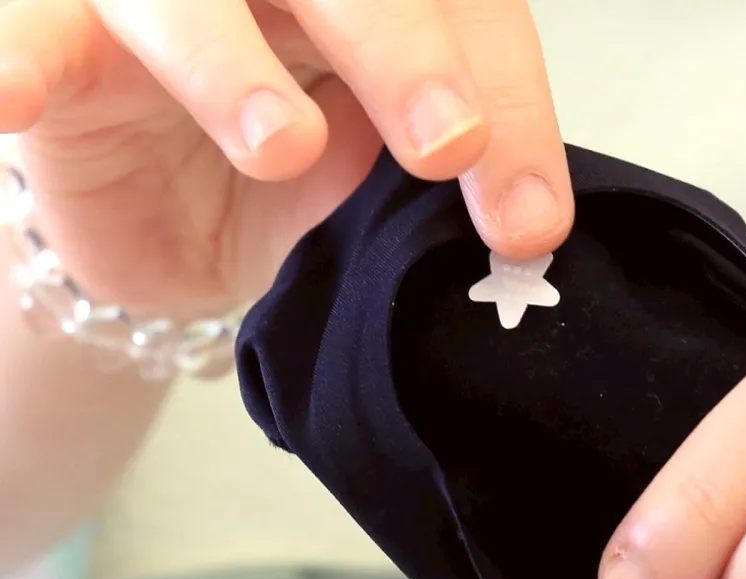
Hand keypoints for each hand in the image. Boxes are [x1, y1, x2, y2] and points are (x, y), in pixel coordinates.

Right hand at [0, 0, 569, 317]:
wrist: (174, 220)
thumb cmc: (292, 181)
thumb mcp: (382, 178)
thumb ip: (447, 171)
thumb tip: (530, 225)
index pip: (464, 6)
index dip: (506, 99)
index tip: (529, 217)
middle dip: (402, 52)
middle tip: (448, 144)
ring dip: (228, 61)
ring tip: (279, 144)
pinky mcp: (54, 34)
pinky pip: (27, 34)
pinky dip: (14, 58)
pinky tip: (10, 94)